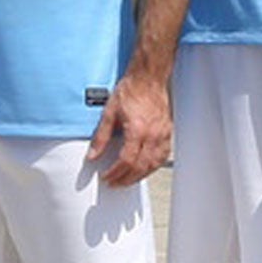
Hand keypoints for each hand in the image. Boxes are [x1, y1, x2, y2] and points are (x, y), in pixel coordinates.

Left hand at [86, 68, 170, 186]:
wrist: (148, 79)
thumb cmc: (130, 92)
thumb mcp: (108, 113)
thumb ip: (101, 137)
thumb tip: (92, 155)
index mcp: (137, 130)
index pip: (126, 160)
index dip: (115, 173)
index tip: (106, 177)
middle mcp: (153, 135)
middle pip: (140, 166)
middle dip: (126, 179)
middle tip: (115, 183)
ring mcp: (163, 135)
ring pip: (154, 164)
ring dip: (140, 176)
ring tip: (127, 180)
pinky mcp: (168, 132)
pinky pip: (163, 156)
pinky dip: (153, 166)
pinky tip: (145, 169)